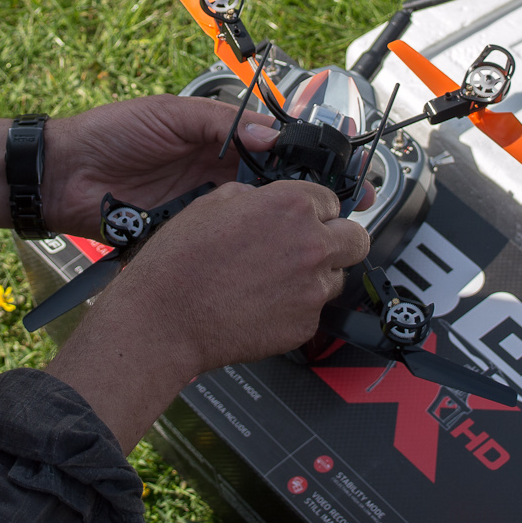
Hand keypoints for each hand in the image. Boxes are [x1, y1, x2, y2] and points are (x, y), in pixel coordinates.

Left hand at [43, 93, 372, 236]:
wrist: (63, 174)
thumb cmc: (111, 132)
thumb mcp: (170, 114)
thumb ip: (221, 122)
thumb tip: (271, 136)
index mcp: (217, 139)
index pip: (271, 148)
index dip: (304, 160)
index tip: (338, 170)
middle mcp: (215, 174)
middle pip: (270, 188)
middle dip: (304, 198)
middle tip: (339, 208)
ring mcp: (202, 208)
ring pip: (250, 218)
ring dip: (276, 225)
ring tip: (309, 230)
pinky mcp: (185, 234)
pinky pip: (219, 241)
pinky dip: (239, 246)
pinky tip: (263, 249)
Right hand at [44, 179, 370, 448]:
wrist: (164, 319)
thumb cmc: (179, 263)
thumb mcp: (212, 202)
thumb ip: (255, 197)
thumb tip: (268, 201)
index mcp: (291, 206)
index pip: (333, 200)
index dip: (317, 209)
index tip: (309, 217)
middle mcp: (312, 245)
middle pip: (356, 238)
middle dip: (337, 240)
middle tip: (311, 247)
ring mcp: (313, 289)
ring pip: (337, 276)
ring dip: (316, 275)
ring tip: (275, 280)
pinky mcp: (306, 325)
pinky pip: (314, 310)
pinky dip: (295, 307)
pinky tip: (262, 304)